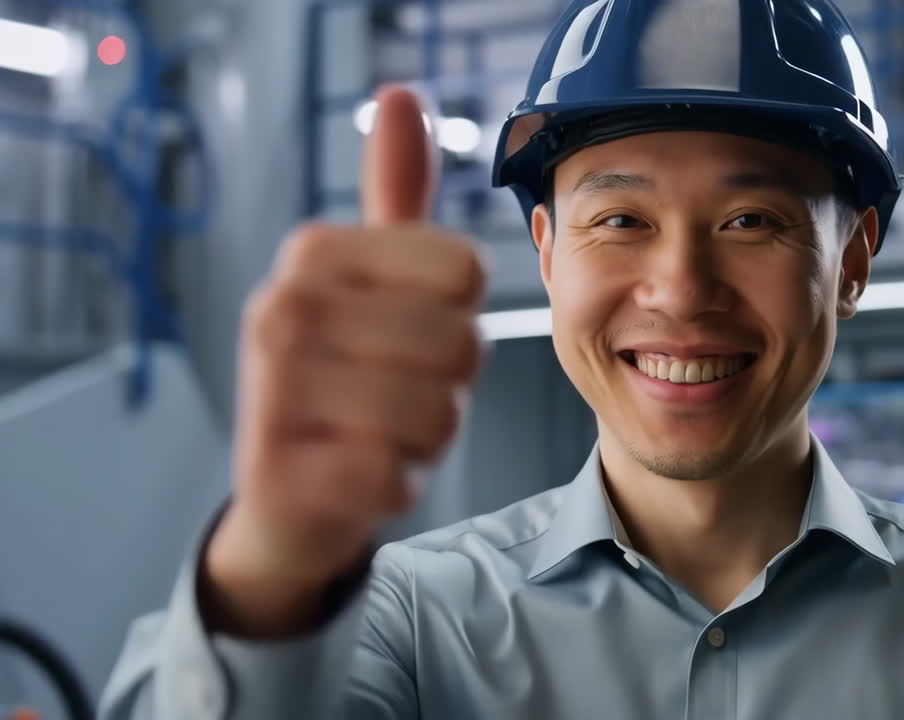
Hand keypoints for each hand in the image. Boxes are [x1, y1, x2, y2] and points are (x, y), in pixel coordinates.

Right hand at [203, 87, 486, 635]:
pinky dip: (395, 485)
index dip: (460, 317)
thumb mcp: (373, 280)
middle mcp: (280, 308)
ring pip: (438, 414)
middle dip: (448, 386)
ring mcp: (270, 392)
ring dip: (425, 438)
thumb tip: (401, 94)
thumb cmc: (352, 377)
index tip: (406, 334)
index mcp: (313, 251)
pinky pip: (399, 475)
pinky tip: (356, 478)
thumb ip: (396, 194)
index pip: (466, 271)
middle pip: (462, 344)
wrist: (287, 493)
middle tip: (393, 395)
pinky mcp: (281, 474)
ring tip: (375, 433)